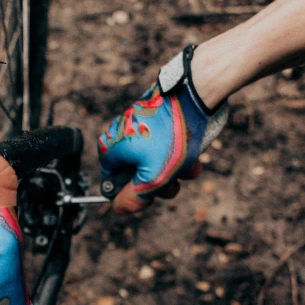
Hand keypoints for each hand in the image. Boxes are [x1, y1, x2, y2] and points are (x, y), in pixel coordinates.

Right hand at [98, 46, 227, 214]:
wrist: (194, 95)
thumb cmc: (171, 136)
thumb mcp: (153, 178)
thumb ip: (134, 197)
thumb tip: (119, 209)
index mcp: (110, 149)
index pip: (114, 183)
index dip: (134, 193)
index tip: (152, 193)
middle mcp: (119, 135)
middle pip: (136, 174)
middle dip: (160, 182)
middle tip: (174, 181)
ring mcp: (137, 126)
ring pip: (155, 161)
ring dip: (174, 170)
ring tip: (189, 166)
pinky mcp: (156, 120)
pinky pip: (164, 146)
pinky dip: (178, 154)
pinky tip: (194, 154)